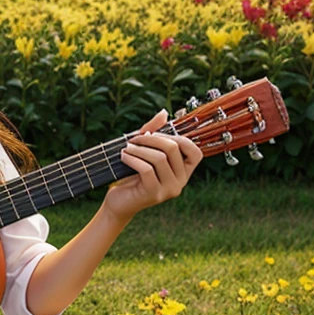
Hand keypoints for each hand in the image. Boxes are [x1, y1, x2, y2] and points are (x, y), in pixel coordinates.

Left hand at [101, 109, 202, 225]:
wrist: (119, 201)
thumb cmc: (132, 174)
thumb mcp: (143, 151)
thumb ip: (154, 132)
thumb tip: (164, 113)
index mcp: (183, 171)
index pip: (194, 151)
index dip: (177, 138)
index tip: (154, 135)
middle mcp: (181, 181)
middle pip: (173, 149)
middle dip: (150, 138)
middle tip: (133, 140)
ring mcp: (169, 189)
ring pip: (159, 158)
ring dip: (139, 149)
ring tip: (126, 148)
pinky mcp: (155, 194)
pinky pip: (147, 169)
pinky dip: (132, 159)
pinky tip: (123, 156)